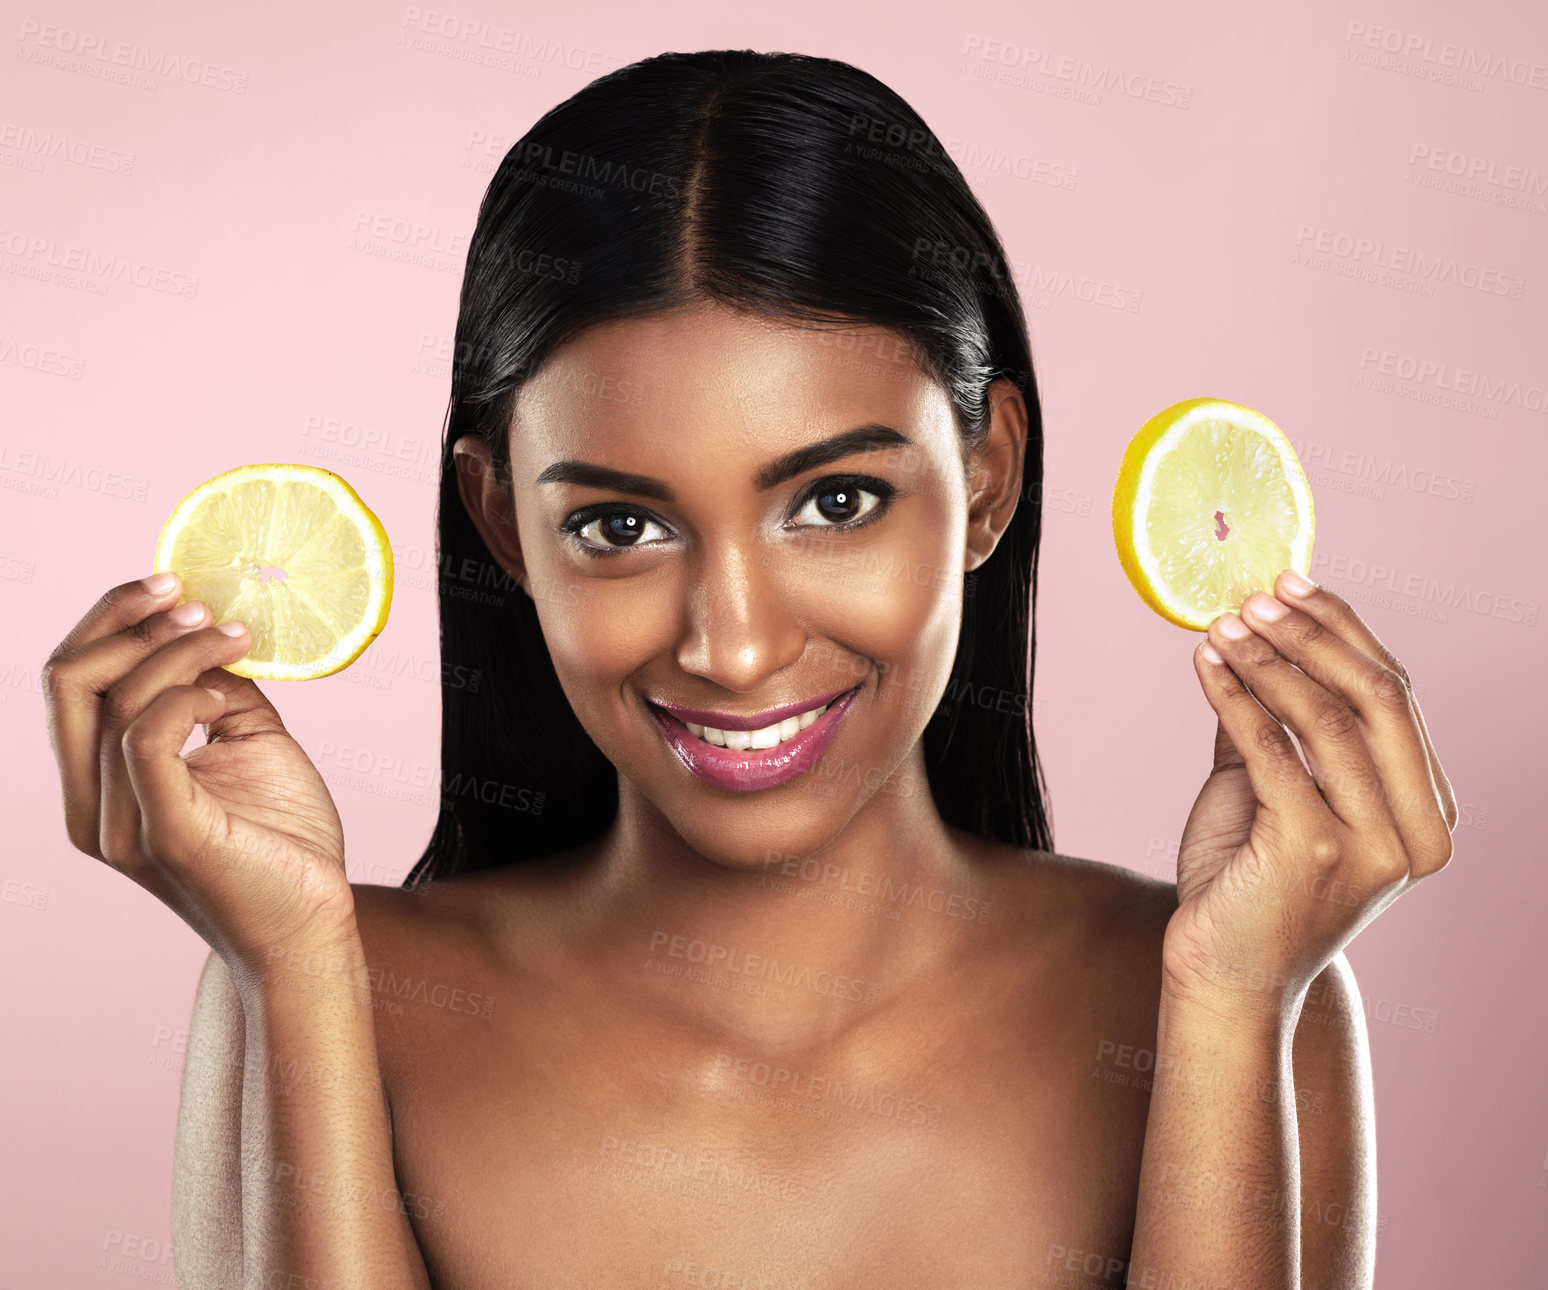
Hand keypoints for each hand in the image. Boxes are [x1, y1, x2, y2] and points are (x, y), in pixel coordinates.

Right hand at [43, 572, 357, 974]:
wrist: (312, 925)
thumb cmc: (282, 841)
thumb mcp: (248, 744)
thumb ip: (216, 692)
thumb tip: (213, 634)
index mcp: (99, 783)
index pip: (70, 682)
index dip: (110, 620)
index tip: (172, 584)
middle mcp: (92, 805)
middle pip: (67, 680)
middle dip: (126, 619)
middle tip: (195, 598)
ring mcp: (122, 823)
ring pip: (113, 699)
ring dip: (178, 649)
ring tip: (234, 637)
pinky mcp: (165, 833)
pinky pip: (145, 739)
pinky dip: (186, 695)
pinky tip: (225, 697)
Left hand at [1163, 568, 1456, 1017]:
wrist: (1225, 971)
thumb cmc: (1251, 880)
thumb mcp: (1275, 789)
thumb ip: (1280, 723)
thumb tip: (1257, 636)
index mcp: (1428, 813)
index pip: (1396, 697)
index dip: (1344, 632)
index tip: (1294, 585)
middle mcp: (1417, 832)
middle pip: (1375, 699)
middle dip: (1310, 635)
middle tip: (1255, 596)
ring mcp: (1372, 845)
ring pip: (1326, 718)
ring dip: (1267, 660)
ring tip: (1222, 626)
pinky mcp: (1312, 850)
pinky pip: (1270, 749)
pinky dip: (1233, 696)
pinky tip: (1204, 666)